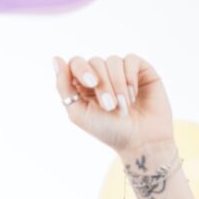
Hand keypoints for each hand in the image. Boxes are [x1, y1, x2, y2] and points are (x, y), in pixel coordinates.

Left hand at [53, 54, 173, 153]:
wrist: (142, 140)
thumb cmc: (109, 130)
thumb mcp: (79, 112)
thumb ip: (63, 87)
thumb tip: (56, 58)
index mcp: (83, 86)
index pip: (75, 63)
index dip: (81, 69)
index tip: (91, 83)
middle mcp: (102, 75)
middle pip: (94, 62)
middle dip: (102, 85)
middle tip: (109, 106)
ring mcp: (121, 71)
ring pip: (112, 61)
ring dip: (117, 85)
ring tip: (123, 106)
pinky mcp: (140, 69)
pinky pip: (130, 60)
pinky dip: (130, 78)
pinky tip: (133, 95)